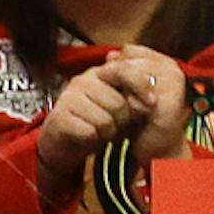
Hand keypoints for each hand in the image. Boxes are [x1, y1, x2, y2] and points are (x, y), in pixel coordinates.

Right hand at [35, 67, 147, 184]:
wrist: (61, 142)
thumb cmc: (93, 123)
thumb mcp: (115, 106)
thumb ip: (131, 95)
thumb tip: (152, 96)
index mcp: (98, 74)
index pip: (124, 70)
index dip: (141, 86)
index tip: (152, 102)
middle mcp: (82, 81)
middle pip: (119, 104)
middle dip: (122, 121)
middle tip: (113, 126)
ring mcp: (69, 98)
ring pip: (105, 121)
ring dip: (108, 134)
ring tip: (100, 132)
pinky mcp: (60, 118)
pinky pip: (90, 132)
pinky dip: (94, 141)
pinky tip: (88, 138)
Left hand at [107, 48, 188, 162]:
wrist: (158, 148)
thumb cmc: (143, 119)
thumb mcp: (130, 90)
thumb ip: (122, 71)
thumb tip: (110, 55)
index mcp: (164, 62)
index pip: (130, 50)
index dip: (115, 64)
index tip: (110, 80)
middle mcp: (172, 69)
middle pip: (128, 61)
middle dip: (115, 77)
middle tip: (111, 94)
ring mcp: (173, 85)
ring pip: (130, 76)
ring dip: (121, 91)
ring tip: (124, 106)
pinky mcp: (169, 103)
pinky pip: (136, 97)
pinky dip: (128, 107)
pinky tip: (131, 116)